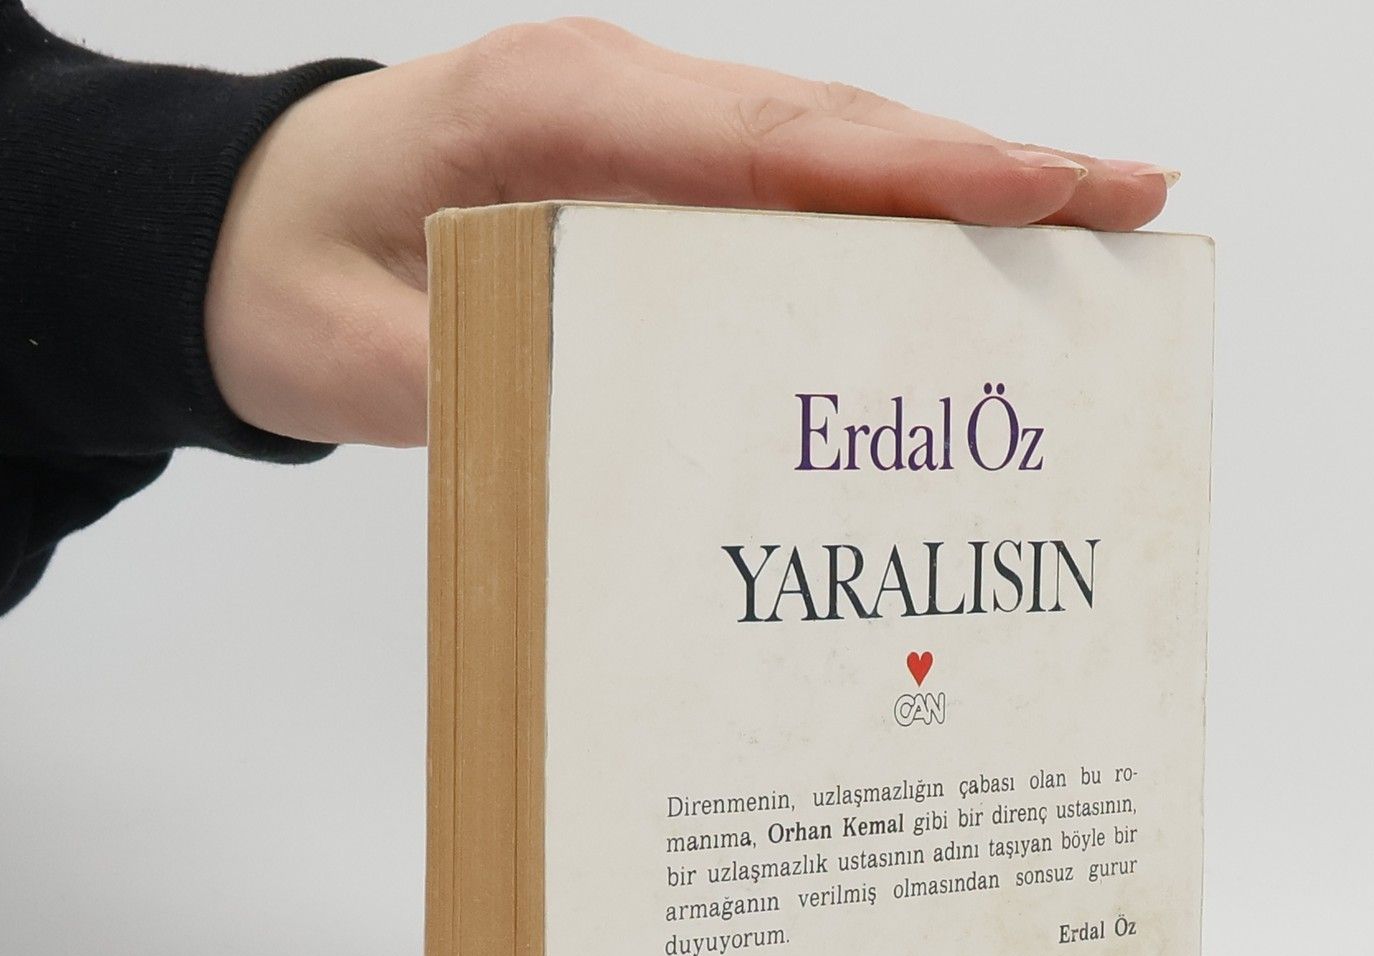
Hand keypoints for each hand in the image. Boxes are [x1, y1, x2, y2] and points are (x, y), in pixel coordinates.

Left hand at [204, 17, 1176, 447]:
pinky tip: (960, 272)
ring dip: (961, 197)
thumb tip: (615, 430)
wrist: (239, 232)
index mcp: (556, 113)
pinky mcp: (653, 189)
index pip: (771, 139)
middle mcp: (623, 106)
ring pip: (830, 161)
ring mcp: (646, 141)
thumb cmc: (290, 271)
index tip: (1047, 188)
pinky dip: (884, 231)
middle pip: (837, 134)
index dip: (919, 168)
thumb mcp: (352, 349)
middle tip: (1134, 205)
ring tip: (1091, 234)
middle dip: (992, 170)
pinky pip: (787, 202)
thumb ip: (482, 382)